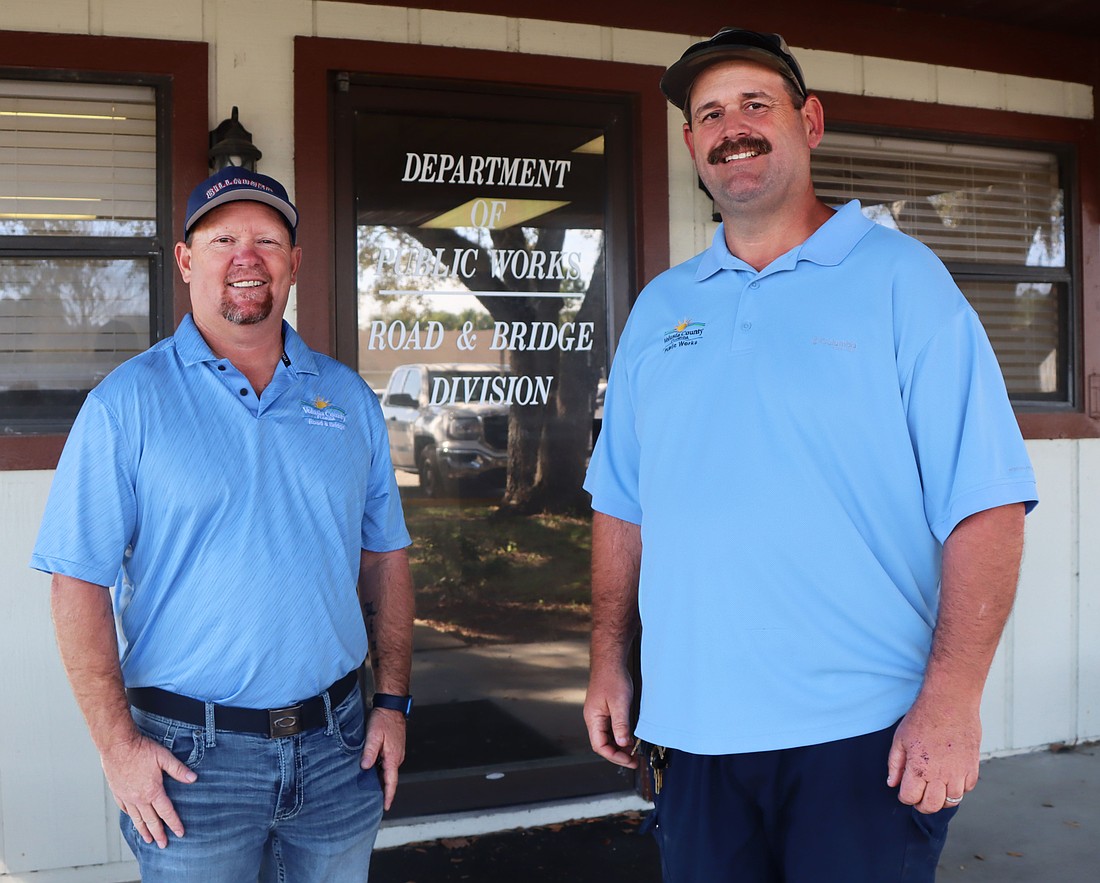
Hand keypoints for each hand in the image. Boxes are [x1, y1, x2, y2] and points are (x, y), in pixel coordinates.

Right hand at [101, 732, 196, 847]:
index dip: (174, 823)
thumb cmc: (141, 749)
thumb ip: (178, 770)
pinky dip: (131, 817)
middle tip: (163, 844)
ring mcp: (126, 797)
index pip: (166, 812)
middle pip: (151, 820)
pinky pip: (125, 809)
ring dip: (143, 830)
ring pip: (137, 818)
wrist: (117, 746)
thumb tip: (193, 779)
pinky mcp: (117, 792)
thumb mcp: (164, 757)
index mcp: (153, 791)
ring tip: (148, 839)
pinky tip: (133, 820)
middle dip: (158, 833)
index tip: (180, 833)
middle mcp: (139, 798)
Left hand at [361, 708, 405, 810]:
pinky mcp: (394, 749)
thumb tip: (365, 767)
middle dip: (384, 790)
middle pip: (390, 778)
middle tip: (374, 801)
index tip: (386, 806)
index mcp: (393, 757)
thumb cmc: (383, 719)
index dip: (389, 795)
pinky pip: (388, 764)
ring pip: (388, 771)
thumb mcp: (374, 736)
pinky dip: (382, 770)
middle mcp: (397, 757)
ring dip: (382, 780)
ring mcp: (397, 753)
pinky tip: (373, 771)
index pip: (391, 781)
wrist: (391, 706)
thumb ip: (370, 752)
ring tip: (371, 789)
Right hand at [583, 662, 637, 767]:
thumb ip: (620, 725)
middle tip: (635, 759)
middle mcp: (593, 718)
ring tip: (633, 751)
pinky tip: (629, 737)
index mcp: (593, 718)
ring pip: (607, 737)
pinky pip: (610, 728)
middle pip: (603, 744)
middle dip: (618, 754)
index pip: (600, 746)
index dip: (615, 756)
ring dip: (619, 746)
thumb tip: (622, 744)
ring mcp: (598, 714)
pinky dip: (619, 736)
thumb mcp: (619, 703)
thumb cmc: (612, 678)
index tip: (630, 760)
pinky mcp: (604, 710)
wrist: (610, 660)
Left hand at [886, 697, 980, 813]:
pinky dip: (959, 788)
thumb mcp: (900, 739)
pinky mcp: (973, 766)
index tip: (905, 791)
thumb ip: (895, 764)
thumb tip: (892, 783)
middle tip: (919, 795)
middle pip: (932, 806)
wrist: (949, 702)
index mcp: (918, 769)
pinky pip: (967, 788)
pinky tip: (951, 778)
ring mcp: (959, 772)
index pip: (910, 798)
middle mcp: (940, 775)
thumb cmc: (923, 718)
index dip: (905, 797)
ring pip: (952, 801)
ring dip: (941, 799)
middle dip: (922, 804)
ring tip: (935, 787)